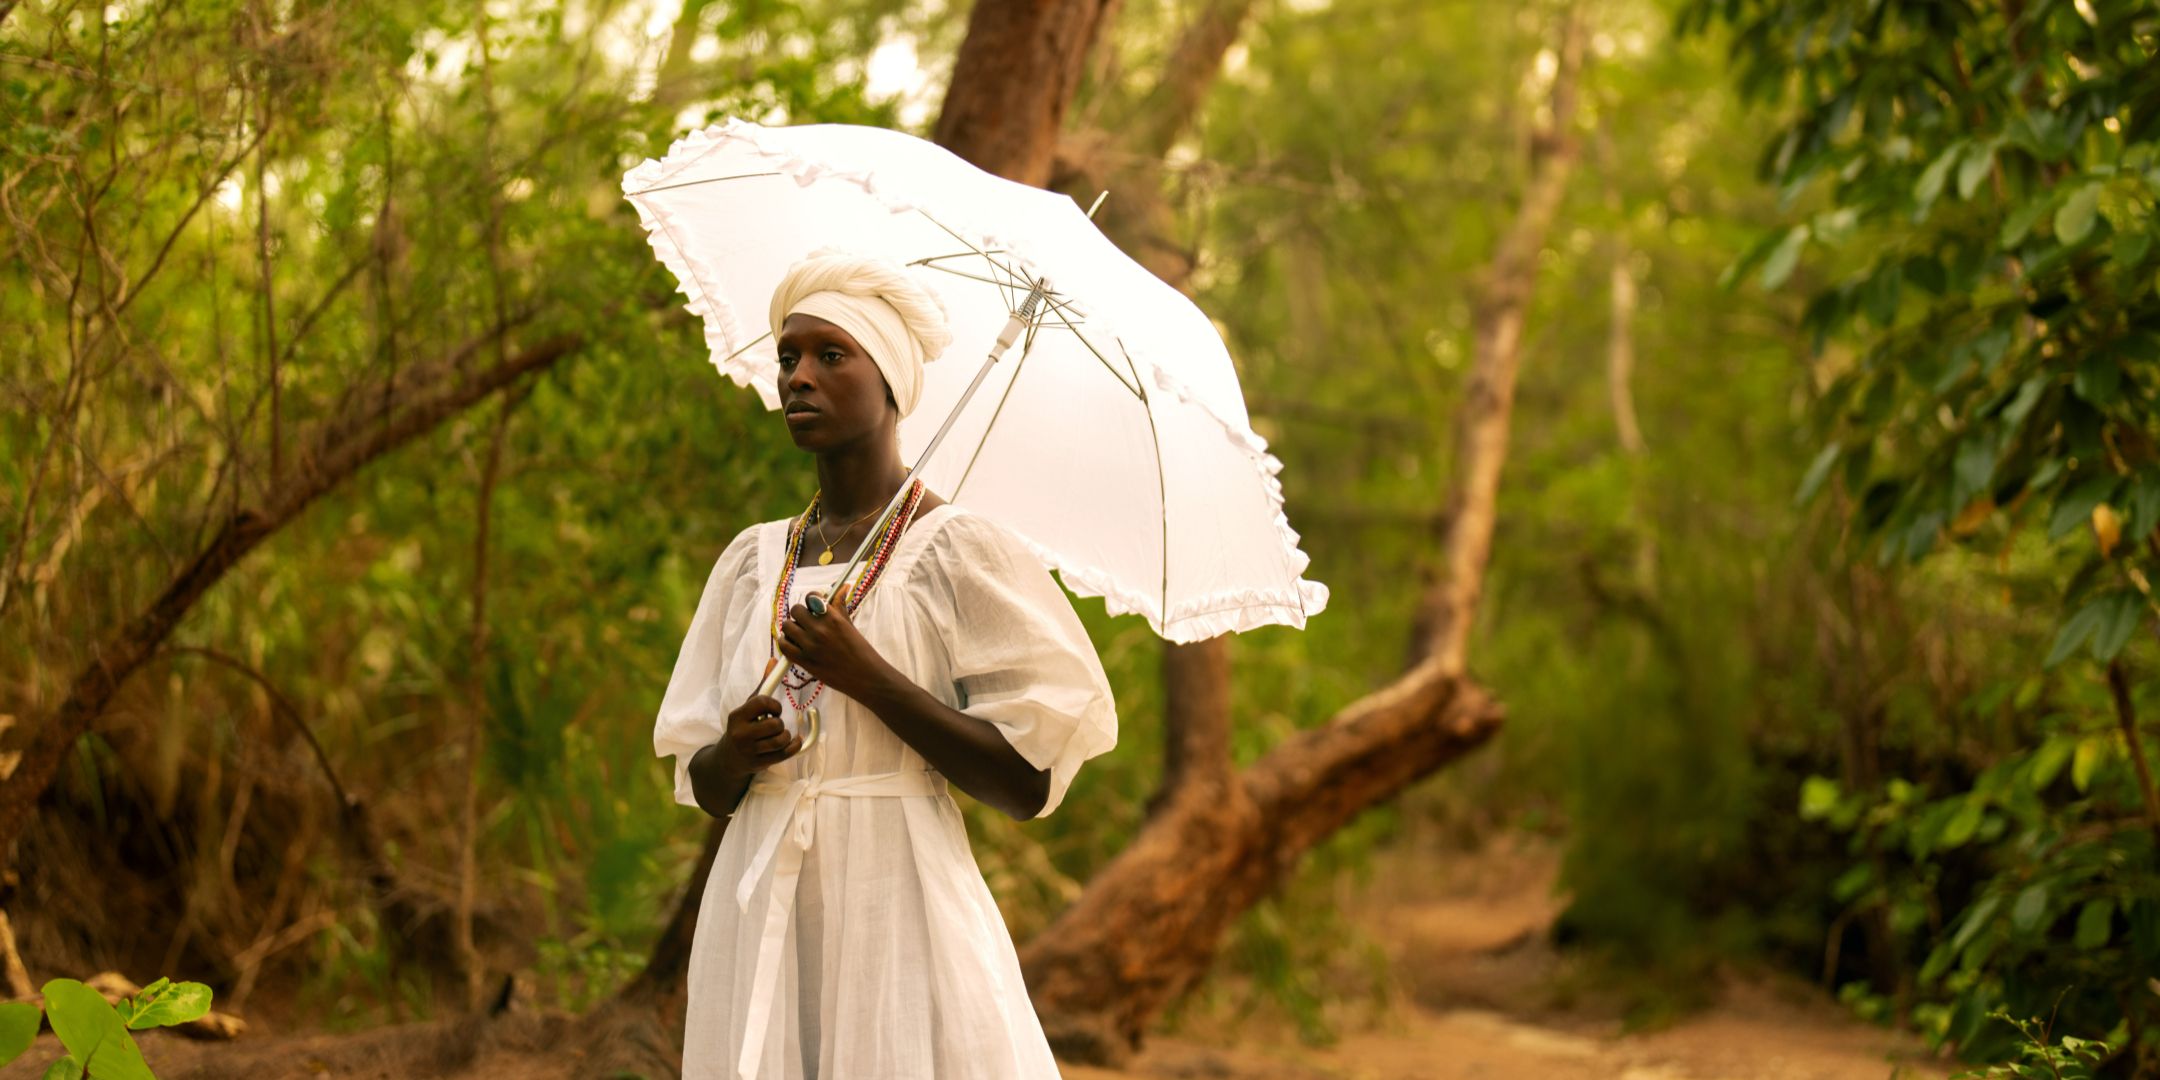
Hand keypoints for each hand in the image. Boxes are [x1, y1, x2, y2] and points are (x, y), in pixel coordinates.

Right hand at [712, 693, 801, 778]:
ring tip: (779, 735)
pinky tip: (794, 741)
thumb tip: (774, 662)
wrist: (729, 758)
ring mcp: (749, 751)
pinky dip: (794, 746)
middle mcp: (741, 734)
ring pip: (780, 740)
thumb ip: (763, 686)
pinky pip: (784, 754)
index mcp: (737, 716)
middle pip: (775, 724)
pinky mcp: (758, 763)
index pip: (762, 703)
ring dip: (785, 736)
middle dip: (779, 723)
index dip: (774, 705)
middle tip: (774, 725)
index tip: (775, 710)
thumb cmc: (743, 728)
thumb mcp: (748, 708)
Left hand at [776, 590, 891, 699]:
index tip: (813, 605)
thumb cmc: (860, 650)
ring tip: (798, 633)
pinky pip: (784, 646)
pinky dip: (785, 643)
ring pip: (787, 626)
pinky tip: (792, 643)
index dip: (810, 599)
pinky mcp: (805, 661)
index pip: (811, 597)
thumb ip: (840, 606)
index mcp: (833, 618)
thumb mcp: (849, 625)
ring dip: (791, 628)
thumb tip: (842, 587)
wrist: (865, 676)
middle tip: (806, 621)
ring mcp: (811, 646)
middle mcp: (820, 630)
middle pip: (795, 610)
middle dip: (800, 614)